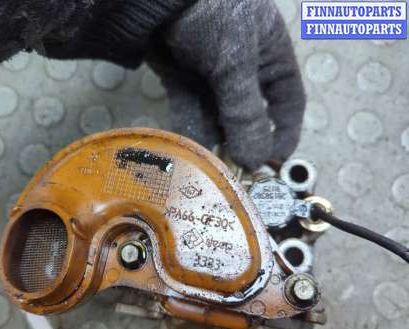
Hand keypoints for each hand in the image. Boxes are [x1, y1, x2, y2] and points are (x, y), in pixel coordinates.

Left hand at [148, 0, 305, 169]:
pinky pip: (190, 111)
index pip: (287, 103)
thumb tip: (255, 160)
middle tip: (234, 170)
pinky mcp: (183, 81)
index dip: (283, 133)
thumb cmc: (211, 15)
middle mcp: (244, 70)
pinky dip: (190, 128)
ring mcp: (211, 77)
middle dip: (242, 142)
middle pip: (248, 116)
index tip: (273, 162)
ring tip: (209, 164)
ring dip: (213, 140)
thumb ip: (245, 113)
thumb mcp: (235, 63)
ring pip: (216, 117)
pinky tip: (189, 149)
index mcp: (271, 58)